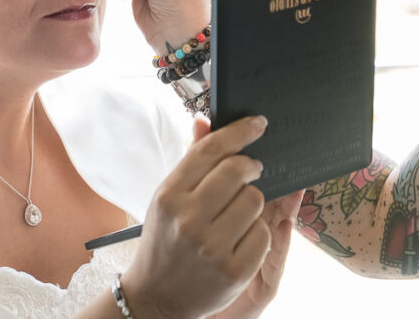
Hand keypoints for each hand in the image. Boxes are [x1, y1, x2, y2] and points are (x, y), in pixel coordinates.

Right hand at [119, 116, 272, 318]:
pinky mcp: (234, 271)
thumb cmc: (165, 239)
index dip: (239, 131)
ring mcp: (211, 247)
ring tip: (238, 212)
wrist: (155, 298)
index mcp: (169, 195)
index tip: (258, 124)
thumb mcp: (168, 198)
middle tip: (253, 170)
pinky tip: (240, 238)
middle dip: (251, 166)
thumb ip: (191, 160)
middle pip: (238, 170)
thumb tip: (205, 120)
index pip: (211, 150)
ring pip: (255, 200)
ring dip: (253, 202)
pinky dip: (257, 232)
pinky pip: (263, 233)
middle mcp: (188, 220)